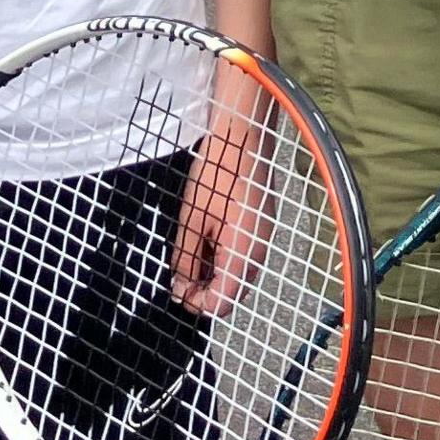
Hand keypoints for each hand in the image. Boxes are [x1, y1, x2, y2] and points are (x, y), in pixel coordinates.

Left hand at [171, 57, 270, 312]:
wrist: (242, 136)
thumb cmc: (217, 173)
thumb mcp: (191, 220)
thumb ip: (186, 259)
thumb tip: (181, 286)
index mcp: (242, 254)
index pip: (222, 302)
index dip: (196, 303)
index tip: (176, 290)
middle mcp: (258, 252)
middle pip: (232, 293)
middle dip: (204, 291)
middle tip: (179, 277)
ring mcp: (262, 239)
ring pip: (238, 275)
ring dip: (213, 275)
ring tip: (188, 257)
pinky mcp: (260, 226)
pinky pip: (243, 255)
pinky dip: (223, 258)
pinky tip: (204, 242)